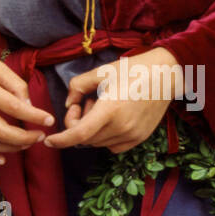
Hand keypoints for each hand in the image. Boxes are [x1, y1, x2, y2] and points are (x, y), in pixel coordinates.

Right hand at [0, 35, 53, 163]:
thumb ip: (15, 84)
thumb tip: (30, 107)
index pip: (13, 108)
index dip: (34, 117)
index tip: (49, 120)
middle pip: (1, 132)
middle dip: (25, 138)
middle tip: (40, 136)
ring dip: (11, 148)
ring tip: (26, 144)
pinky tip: (3, 158)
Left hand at [45, 48, 179, 152]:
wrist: (166, 75)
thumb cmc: (132, 69)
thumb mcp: (101, 72)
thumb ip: (78, 86)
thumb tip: (69, 103)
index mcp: (110, 109)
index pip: (79, 134)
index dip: (60, 140)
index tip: (48, 140)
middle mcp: (121, 127)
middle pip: (86, 138)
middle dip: (77, 123)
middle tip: (85, 101)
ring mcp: (133, 135)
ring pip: (98, 142)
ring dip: (91, 129)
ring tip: (100, 105)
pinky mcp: (140, 138)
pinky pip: (112, 145)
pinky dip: (104, 136)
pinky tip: (110, 117)